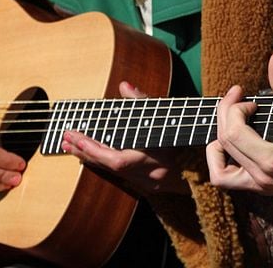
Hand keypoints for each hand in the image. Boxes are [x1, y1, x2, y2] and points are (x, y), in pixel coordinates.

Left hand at [61, 81, 190, 194]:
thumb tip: (125, 87)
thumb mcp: (167, 116)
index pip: (116, 159)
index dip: (94, 149)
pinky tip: (88, 156)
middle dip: (85, 151)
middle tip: (65, 138)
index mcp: (153, 157)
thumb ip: (144, 102)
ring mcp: (147, 183)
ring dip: (90, 157)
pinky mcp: (147, 186)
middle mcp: (148, 174)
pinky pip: (118, 174)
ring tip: (69, 146)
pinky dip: (102, 163)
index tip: (75, 136)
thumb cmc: (187, 136)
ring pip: (110, 171)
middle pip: (108, 166)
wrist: (207, 166)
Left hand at [205, 52, 272, 193]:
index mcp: (271, 158)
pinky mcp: (261, 188)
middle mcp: (262, 176)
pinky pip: (227, 180)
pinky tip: (232, 144)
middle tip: (237, 99)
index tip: (247, 98)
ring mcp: (261, 186)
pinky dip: (221, 163)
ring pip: (219, 169)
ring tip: (231, 125)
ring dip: (218, 143)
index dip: (233, 108)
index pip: (232, 132)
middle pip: (224, 142)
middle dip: (225, 114)